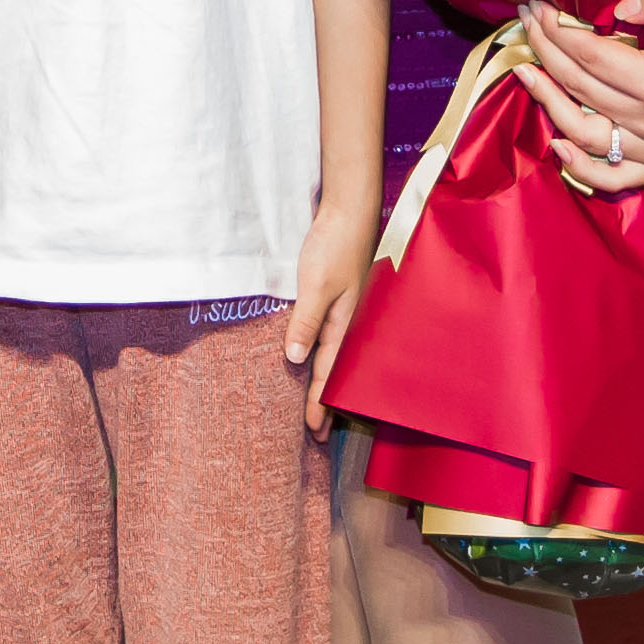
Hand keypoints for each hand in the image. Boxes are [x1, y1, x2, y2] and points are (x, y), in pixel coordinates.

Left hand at [285, 198, 383, 434]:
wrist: (348, 210)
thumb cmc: (335, 246)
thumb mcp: (316, 285)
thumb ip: (306, 322)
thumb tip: (295, 359)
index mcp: (346, 324)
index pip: (329, 373)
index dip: (320, 403)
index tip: (314, 431)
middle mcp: (349, 322)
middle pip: (336, 371)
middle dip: (328, 401)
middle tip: (319, 433)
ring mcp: (346, 310)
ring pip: (336, 355)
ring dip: (327, 380)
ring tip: (321, 404)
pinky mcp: (339, 297)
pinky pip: (332, 336)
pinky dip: (325, 355)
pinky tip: (317, 357)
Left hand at [519, 0, 643, 193]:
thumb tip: (617, 10)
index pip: (591, 56)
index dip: (558, 30)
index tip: (538, 7)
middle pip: (579, 87)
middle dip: (545, 49)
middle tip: (526, 20)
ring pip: (583, 132)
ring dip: (546, 100)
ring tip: (524, 68)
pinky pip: (612, 177)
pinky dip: (581, 167)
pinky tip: (555, 142)